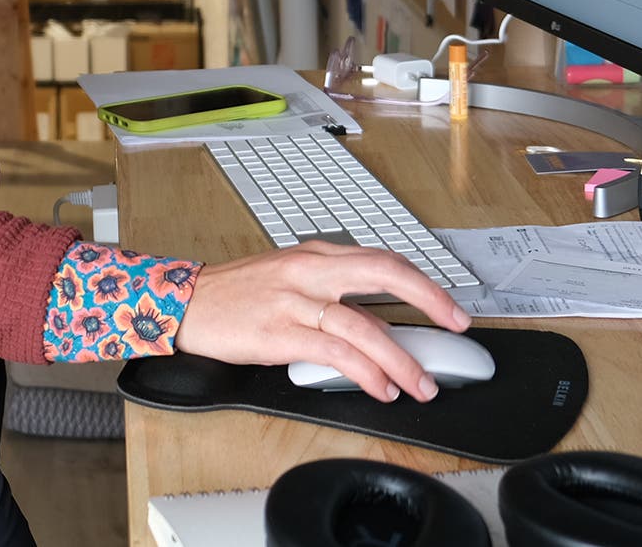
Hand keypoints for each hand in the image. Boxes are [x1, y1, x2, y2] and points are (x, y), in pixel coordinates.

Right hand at [173, 241, 471, 402]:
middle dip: (428, 299)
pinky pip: (335, 353)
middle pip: (384, 273)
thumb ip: (333, 295)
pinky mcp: (278, 332)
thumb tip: (377, 323)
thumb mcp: (289, 280)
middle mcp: (309, 270)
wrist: (185, 303)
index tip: (450, 307)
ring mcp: (293, 300)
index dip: (424, 283)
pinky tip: (381, 387)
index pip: (383, 260)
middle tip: (456, 326)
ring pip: (363, 325)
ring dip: (400, 359)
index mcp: (316, 255)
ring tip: (420, 383)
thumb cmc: (236, 295)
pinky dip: (365, 372)